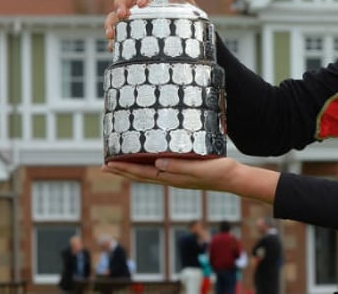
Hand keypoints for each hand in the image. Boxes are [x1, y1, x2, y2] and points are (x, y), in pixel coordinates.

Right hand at [104, 0, 197, 39]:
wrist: (183, 38)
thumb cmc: (183, 17)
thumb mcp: (186, 3)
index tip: (142, 3)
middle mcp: (137, 2)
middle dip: (120, 5)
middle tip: (122, 14)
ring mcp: (130, 17)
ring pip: (114, 15)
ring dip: (111, 22)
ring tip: (111, 33)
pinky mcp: (126, 31)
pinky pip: (116, 33)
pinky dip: (113, 40)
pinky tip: (114, 47)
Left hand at [104, 156, 281, 204]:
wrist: (233, 178)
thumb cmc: (217, 171)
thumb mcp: (197, 168)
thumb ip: (177, 167)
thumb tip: (155, 164)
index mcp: (171, 178)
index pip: (141, 173)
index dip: (123, 169)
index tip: (106, 165)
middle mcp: (170, 178)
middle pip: (140, 175)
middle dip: (121, 170)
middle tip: (104, 166)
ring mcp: (176, 176)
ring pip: (147, 172)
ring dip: (131, 168)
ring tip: (118, 163)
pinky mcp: (183, 170)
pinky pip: (158, 168)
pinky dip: (146, 164)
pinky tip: (146, 159)